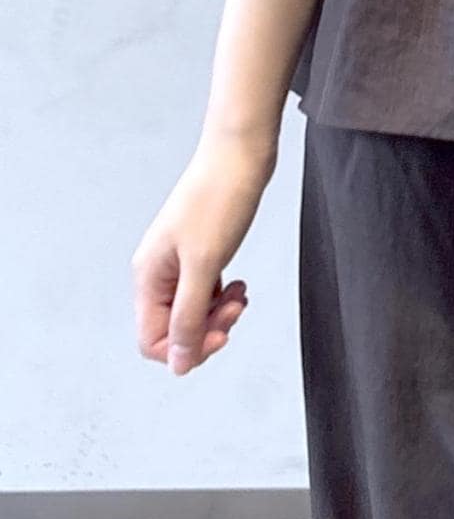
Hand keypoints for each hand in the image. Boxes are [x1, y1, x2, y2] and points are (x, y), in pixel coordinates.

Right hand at [130, 132, 272, 375]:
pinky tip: (238, 285)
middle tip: (235, 311)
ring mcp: (177, 262)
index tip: (219, 336)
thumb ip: (188, 317)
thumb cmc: (219, 199)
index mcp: (149, 277)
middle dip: (207, 329)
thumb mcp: (204, 265)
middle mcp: (157, 272)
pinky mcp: (199, 252)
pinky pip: (205, 292)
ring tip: (240, 295)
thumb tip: (178, 362)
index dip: (186, 348)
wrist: (240, 156)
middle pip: (174, 329)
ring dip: (218, 313)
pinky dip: (223, 297)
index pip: (153, 340)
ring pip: (192, 311)